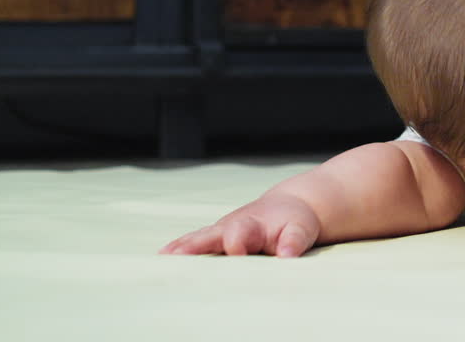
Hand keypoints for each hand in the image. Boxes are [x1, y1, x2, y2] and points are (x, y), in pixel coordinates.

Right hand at [158, 193, 320, 257]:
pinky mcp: (216, 235)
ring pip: (199, 237)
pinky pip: (196, 240)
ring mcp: (221, 230)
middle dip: (195, 246)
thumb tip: (288, 254)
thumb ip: (294, 241)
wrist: (289, 206)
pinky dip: (180, 247)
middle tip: (176, 256)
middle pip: (211, 235)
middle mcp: (233, 225)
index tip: (234, 252)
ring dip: (181, 247)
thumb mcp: (301, 230)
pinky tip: (163, 256)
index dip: (236, 244)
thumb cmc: (295, 222)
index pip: (241, 235)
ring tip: (163, 258)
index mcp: (254, 226)